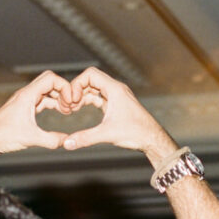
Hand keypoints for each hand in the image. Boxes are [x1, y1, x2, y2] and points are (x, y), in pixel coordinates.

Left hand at [0, 71, 71, 164]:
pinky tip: (60, 112)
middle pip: (50, 81)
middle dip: (63, 90)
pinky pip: (42, 99)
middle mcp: (26, 94)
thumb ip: (51, 140)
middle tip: (72, 105)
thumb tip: (68, 141)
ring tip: (68, 110)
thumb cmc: (3, 136)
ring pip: (46, 90)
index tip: (71, 102)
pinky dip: (53, 103)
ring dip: (59, 97)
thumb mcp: (31, 139)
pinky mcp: (24, 107)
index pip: (51, 79)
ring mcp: (25, 100)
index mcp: (27, 95)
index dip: (65, 87)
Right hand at [59, 68, 175, 162]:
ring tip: (71, 109)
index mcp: (115, 89)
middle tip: (68, 105)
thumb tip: (66, 143)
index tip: (72, 100)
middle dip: (77, 90)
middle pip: (90, 80)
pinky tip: (78, 109)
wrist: (152, 138)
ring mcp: (115, 96)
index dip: (77, 84)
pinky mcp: (115, 104)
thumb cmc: (136, 133)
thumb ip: (85, 138)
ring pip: (93, 89)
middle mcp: (115, 89)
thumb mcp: (107, 134)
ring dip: (81, 96)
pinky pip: (97, 97)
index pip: (91, 74)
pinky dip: (87, 101)